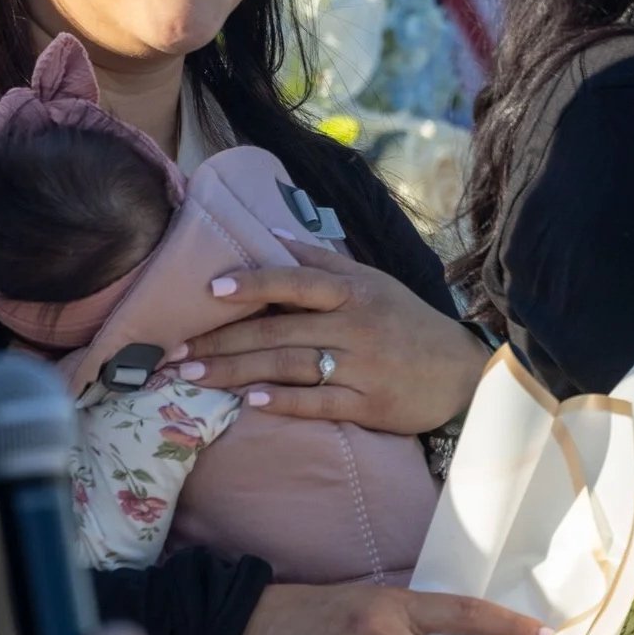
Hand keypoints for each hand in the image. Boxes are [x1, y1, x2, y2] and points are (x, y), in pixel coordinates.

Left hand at [176, 237, 484, 435]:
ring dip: (236, 372)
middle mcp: (356, 325)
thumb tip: (269, 230)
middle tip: (173, 354)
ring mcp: (363, 366)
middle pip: (279, 330)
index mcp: (354, 291)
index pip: (298, 281)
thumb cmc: (406, 322)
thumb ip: (321, 259)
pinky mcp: (370, 404)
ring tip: (193, 377)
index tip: (211, 289)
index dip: (255, 283)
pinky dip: (284, 402)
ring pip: (289, 366)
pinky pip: (320, 403)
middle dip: (222, 341)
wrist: (460, 370)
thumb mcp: (372, 281)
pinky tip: (250, 403)